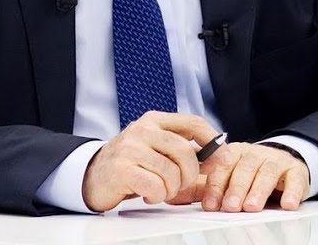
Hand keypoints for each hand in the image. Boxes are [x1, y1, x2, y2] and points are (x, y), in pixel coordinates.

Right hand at [81, 111, 218, 211]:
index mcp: (154, 120)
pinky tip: (148, 193)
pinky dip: (157, 195)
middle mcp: (142, 130)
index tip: (223, 157)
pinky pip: (155, 186)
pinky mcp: (122, 168)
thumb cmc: (131, 163)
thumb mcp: (157, 149)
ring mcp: (130, 148)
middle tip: (182, 185)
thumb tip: (219, 157)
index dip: (212, 140)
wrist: (93, 175)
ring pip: (171, 172)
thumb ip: (184, 151)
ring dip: (171, 189)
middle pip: (184, 151)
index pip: (192, 122)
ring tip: (160, 189)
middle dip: (190, 174)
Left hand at [200, 142, 309, 211]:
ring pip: (267, 173)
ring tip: (252, 207)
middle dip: (236, 189)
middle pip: (245, 168)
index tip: (211, 205)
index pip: (223, 166)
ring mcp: (277, 159)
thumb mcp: (235, 176)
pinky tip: (287, 205)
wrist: (284, 165)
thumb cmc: (254, 175)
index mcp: (236, 152)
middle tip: (230, 207)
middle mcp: (256, 153)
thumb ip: (220, 187)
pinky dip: (291, 192)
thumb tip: (207, 204)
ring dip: (259, 191)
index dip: (216, 186)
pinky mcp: (297, 170)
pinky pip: (294, 180)